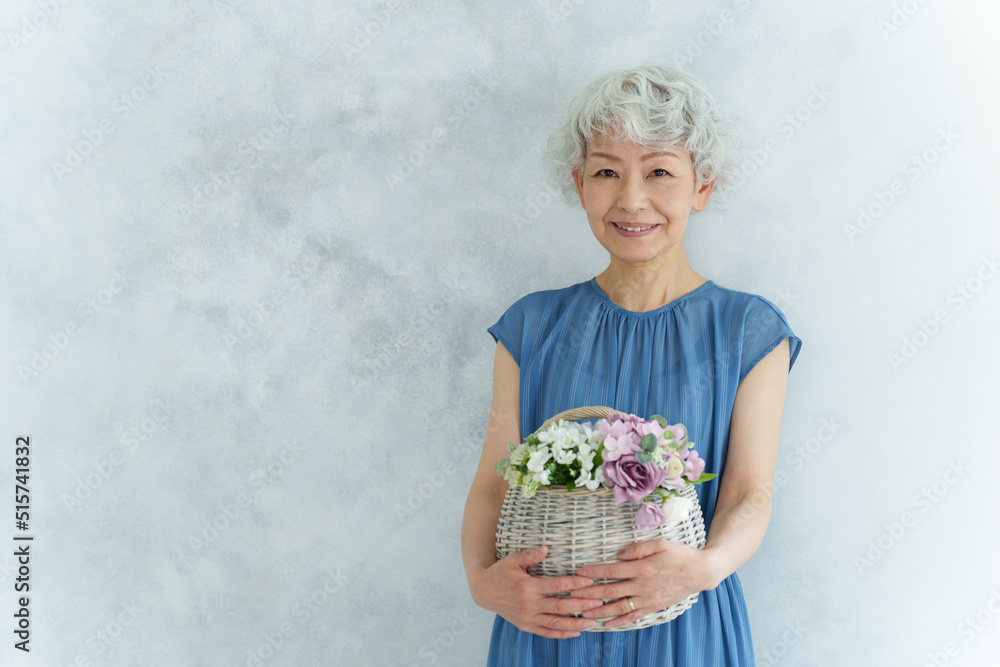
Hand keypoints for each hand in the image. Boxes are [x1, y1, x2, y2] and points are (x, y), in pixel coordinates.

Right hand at [472, 546, 607, 638]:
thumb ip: (531, 555)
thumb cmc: (500, 572)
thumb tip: (546, 548)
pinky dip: (562, 634)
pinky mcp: (526, 626)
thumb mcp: (513, 560)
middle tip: (598, 602)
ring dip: (576, 624)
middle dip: (581, 605)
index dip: (574, 584)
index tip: (589, 582)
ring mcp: (527, 618)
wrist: (484, 591)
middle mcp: (528, 604)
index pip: (556, 586)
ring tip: (592, 621)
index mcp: (527, 587)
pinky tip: (576, 633)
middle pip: (560, 607)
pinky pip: (546, 632)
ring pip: (556, 623)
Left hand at [569, 540, 718, 628]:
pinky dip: (619, 622)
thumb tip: (619, 555)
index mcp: (643, 567)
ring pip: (618, 607)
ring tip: (582, 612)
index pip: (612, 570)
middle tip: (572, 594)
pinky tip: (606, 624)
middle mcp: (643, 585)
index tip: (579, 573)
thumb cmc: (680, 554)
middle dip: (589, 593)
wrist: (700, 572)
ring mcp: (648, 598)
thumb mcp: (660, 543)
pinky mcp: (653, 606)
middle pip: (610, 591)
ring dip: (599, 610)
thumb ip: (638, 548)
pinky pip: (633, 616)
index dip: (594, 572)